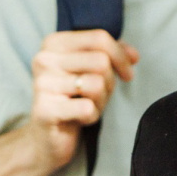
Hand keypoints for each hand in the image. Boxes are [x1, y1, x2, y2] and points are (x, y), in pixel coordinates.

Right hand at [28, 30, 139, 171]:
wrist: (48, 137)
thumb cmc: (73, 99)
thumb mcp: (91, 71)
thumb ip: (111, 55)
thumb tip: (134, 55)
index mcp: (54, 43)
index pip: (99, 38)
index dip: (121, 56)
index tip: (128, 73)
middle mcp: (44, 59)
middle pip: (100, 61)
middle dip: (110, 82)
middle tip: (100, 96)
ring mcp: (42, 84)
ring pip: (96, 84)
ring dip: (101, 101)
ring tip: (87, 106)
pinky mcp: (45, 109)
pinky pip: (87, 108)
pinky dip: (91, 116)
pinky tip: (80, 119)